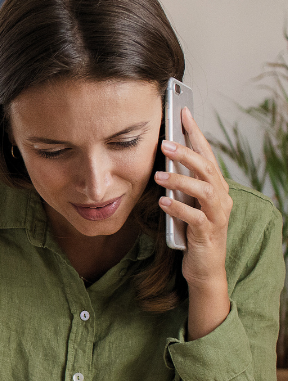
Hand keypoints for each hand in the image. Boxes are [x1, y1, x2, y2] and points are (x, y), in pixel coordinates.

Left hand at [155, 107, 231, 338]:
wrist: (204, 268)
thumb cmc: (193, 231)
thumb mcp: (186, 202)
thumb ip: (180, 183)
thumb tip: (163, 159)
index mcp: (216, 187)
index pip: (207, 154)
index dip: (196, 133)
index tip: (183, 113)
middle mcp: (221, 198)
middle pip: (207, 169)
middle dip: (187, 154)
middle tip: (165, 143)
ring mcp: (216, 216)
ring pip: (204, 191)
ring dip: (181, 180)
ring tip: (159, 175)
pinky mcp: (207, 234)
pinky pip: (194, 218)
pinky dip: (179, 208)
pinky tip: (164, 203)